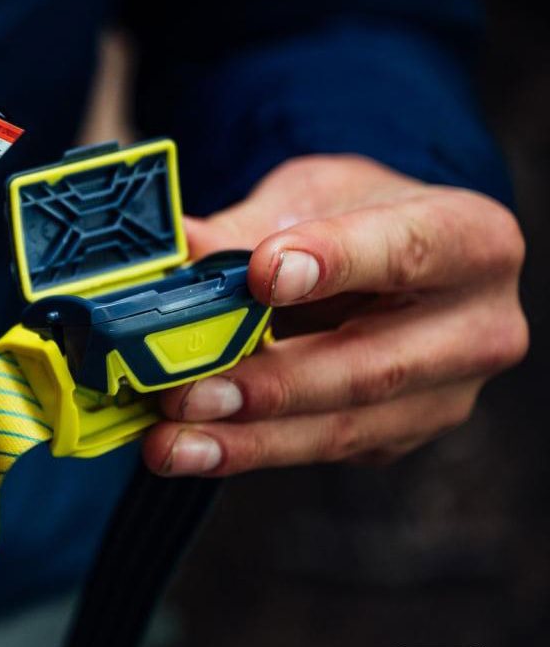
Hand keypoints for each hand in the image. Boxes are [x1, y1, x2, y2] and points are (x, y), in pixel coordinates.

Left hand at [142, 155, 527, 476]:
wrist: (391, 259)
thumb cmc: (354, 215)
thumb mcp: (309, 197)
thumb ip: (249, 227)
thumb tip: (177, 246)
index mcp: (473, 240)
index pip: (407, 251)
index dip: (335, 263)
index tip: (263, 273)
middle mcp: (477, 328)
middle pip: (372, 366)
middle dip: (270, 385)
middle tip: (187, 392)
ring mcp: (446, 396)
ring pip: (342, 427)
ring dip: (247, 441)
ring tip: (170, 443)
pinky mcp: (400, 438)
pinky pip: (321, 448)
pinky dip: (249, 450)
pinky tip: (190, 447)